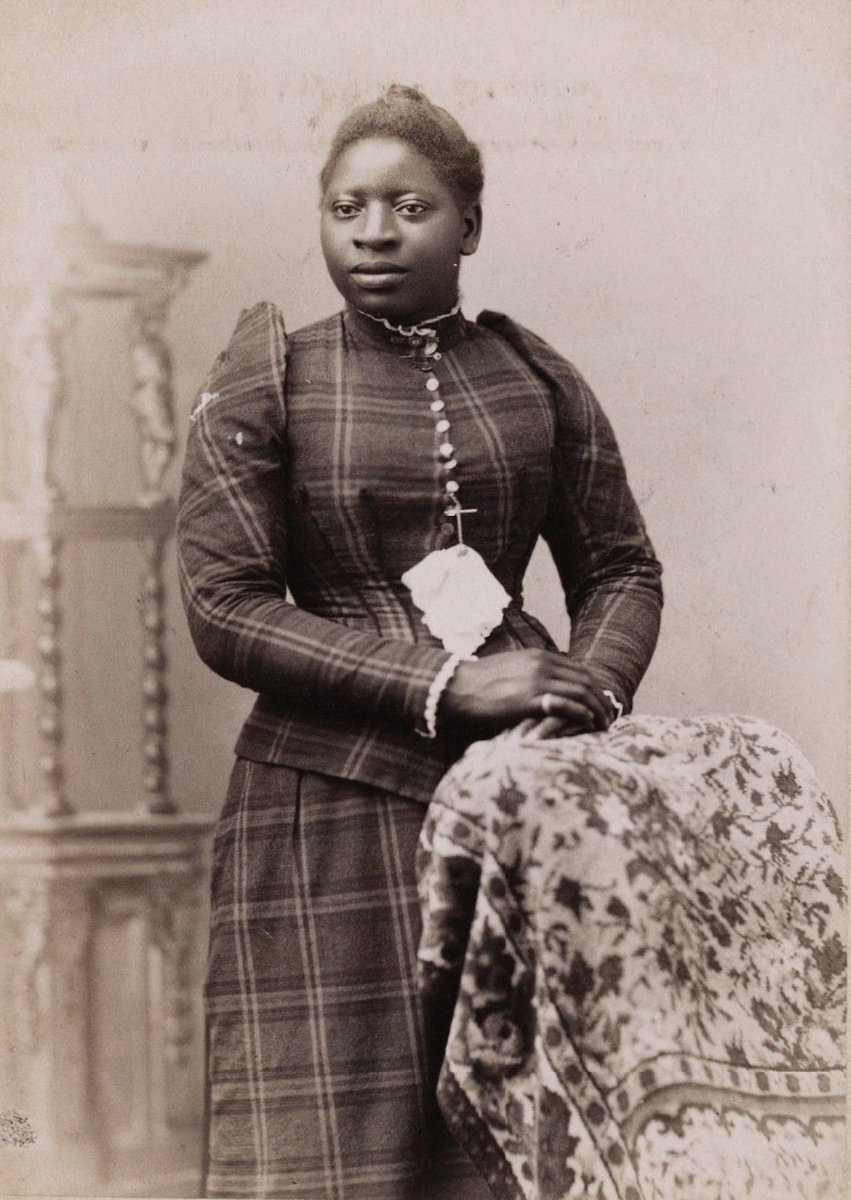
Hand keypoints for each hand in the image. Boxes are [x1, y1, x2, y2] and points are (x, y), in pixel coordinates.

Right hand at [440, 650, 611, 736]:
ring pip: (582, 692)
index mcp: (538, 656)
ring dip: (597, 710)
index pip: (579, 669)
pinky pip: (567, 705)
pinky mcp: (530, 700)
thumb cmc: (479, 682)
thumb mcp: (511, 669)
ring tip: (602, 726)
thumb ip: (532, 674)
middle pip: (586, 680)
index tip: (600, 703)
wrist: (455, 686)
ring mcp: (537, 681)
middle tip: (608, 717)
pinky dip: (582, 715)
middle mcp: (542, 664)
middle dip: (602, 700)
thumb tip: (546, 688)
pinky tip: (587, 724)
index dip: (594, 687)